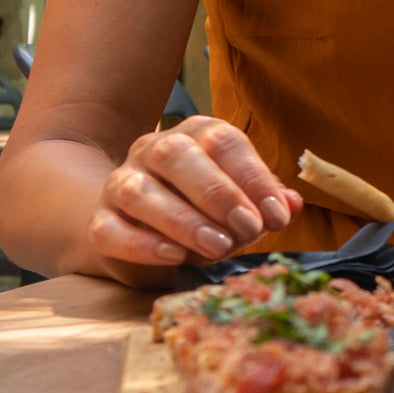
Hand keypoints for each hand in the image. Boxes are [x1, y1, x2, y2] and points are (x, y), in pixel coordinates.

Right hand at [89, 116, 300, 278]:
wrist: (134, 227)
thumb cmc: (200, 211)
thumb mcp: (239, 204)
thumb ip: (265, 202)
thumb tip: (293, 203)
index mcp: (194, 135)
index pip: (222, 140)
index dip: (253, 176)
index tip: (278, 214)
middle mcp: (152, 151)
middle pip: (176, 156)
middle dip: (218, 193)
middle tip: (249, 228)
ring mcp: (120, 184)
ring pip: (141, 192)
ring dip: (184, 221)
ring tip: (219, 247)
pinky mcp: (100, 222)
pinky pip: (111, 230)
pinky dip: (143, 245)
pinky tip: (174, 257)